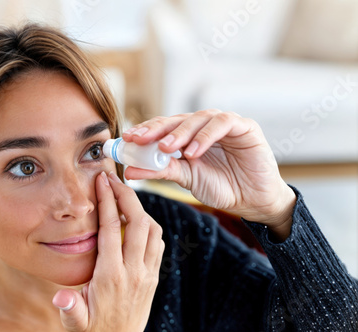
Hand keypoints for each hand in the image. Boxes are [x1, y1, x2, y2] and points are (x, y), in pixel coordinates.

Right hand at [52, 171, 164, 330]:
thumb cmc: (93, 330)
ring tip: (124, 198)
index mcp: (111, 276)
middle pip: (138, 223)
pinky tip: (135, 222)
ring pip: (153, 231)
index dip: (107, 201)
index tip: (102, 181)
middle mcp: (134, 272)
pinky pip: (157, 243)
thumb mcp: (75, 323)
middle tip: (114, 180)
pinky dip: (149, 226)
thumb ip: (69, 309)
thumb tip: (60, 298)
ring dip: (141, 209)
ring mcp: (147, 274)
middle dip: (128, 196)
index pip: (111, 229)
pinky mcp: (154, 277)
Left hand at [122, 110, 295, 238]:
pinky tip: (193, 151)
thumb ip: (160, 171)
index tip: (126, 139)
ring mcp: (224, 124)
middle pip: (175, 119)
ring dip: (179, 133)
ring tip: (165, 148)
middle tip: (139, 139)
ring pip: (197, 118)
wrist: (253, 201)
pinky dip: (205, 136)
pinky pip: (222, 124)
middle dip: (155, 129)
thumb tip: (129, 170)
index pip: (162, 127)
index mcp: (188, 136)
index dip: (144, 131)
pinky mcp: (244, 126)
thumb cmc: (221, 187)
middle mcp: (203, 126)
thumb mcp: (186, 179)